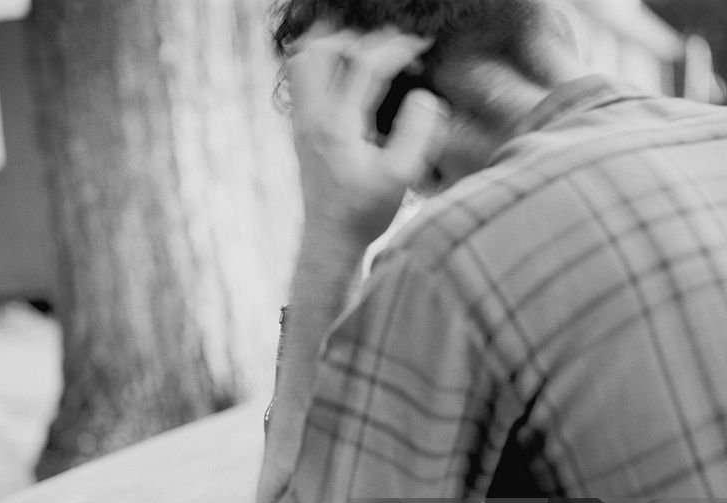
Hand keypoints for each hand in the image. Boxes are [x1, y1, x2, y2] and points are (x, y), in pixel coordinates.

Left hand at [286, 25, 445, 246]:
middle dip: (359, 38)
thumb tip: (424, 97)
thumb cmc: (364, 213)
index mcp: (338, 125)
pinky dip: (325, 66)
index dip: (398, 47)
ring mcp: (303, 123)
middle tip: (390, 48)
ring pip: (304, 61)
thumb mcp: (401, 177)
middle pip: (320, 49)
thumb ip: (417, 133)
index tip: (422, 48)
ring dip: (335, 47)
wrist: (331, 241)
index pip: (365, 63)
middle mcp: (313, 118)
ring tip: (368, 52)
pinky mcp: (303, 131)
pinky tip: (352, 78)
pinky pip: (303, 81)